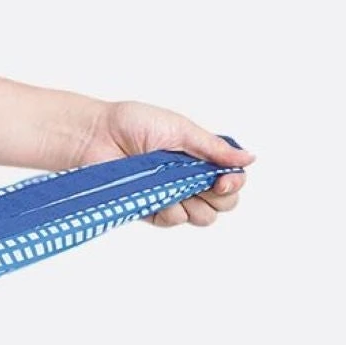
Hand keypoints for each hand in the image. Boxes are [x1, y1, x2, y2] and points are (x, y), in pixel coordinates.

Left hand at [76, 99, 254, 227]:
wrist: (96, 137)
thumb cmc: (132, 124)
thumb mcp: (180, 129)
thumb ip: (214, 148)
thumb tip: (249, 158)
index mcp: (200, 156)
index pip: (232, 179)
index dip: (234, 182)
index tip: (223, 179)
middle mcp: (190, 179)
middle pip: (224, 203)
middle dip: (221, 196)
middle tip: (203, 183)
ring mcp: (172, 196)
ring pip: (204, 217)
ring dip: (196, 203)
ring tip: (174, 183)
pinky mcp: (152, 209)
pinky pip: (175, 220)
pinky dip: (171, 208)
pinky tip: (157, 192)